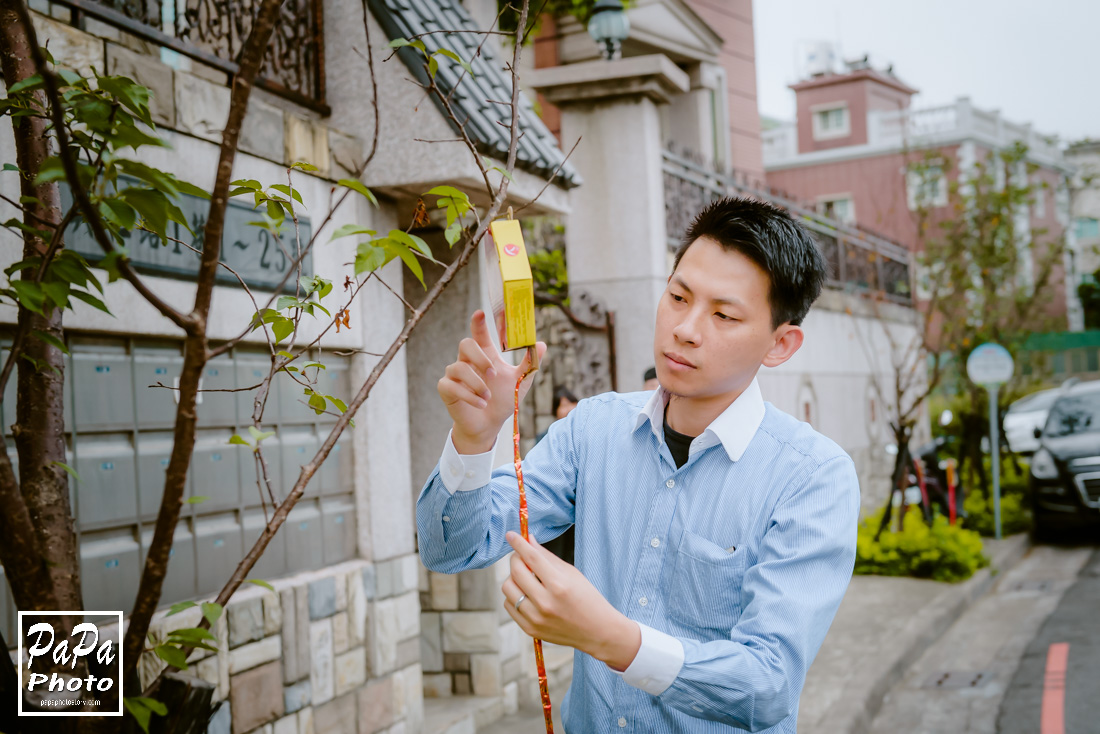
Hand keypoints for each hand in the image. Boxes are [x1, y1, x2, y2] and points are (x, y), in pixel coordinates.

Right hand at [437, 310, 545, 453]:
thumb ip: (529, 364)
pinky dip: (469, 395)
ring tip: (488, 397)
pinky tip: (481, 403)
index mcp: (485, 355)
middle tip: (493, 373)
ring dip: (477, 384)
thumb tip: (542, 344)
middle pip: (465, 344)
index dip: (477, 323)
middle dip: (479, 357)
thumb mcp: (520, 382)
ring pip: (458, 367)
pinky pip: (452, 386)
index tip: (480, 313)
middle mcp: (468, 361)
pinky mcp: (446, 388)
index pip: (479, 334)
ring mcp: (455, 374)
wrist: (489, 425)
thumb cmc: (503, 400)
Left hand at [501, 531, 640, 670]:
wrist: (598, 631)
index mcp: (559, 585)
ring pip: (508, 588)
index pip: (531, 558)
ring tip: (527, 578)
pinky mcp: (530, 629)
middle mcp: (545, 602)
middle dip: (516, 558)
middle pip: (516, 572)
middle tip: (522, 556)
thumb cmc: (588, 598)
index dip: (519, 543)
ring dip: (514, 578)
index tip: (511, 535)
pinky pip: (509, 605)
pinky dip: (514, 595)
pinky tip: (527, 593)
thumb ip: (547, 556)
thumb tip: (528, 540)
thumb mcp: (572, 573)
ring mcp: (536, 618)